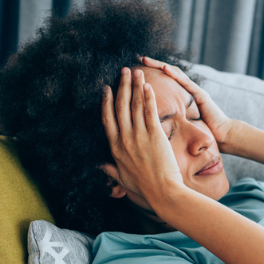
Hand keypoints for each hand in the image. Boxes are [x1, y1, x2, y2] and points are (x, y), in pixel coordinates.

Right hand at [101, 67, 185, 210]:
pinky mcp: (154, 135)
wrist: (163, 193)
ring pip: (135, 105)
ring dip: (134, 85)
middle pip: (120, 106)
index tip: (106, 88)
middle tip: (123, 70)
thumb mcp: (123, 179)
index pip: (107, 118)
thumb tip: (100, 166)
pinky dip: (148, 97)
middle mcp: (124, 139)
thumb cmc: (145, 188)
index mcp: (115, 148)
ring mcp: (139, 136)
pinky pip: (150, 111)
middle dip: (121, 85)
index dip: (106, 101)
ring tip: (136, 71)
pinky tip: (147, 85)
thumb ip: (111, 170)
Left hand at [141, 57, 235, 147]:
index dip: (150, 75)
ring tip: (147, 59)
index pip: (164, 82)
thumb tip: (153, 124)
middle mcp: (188, 91)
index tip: (135, 71)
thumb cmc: (204, 133)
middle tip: (137, 58)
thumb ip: (172, 120)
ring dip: (160, 65)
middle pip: (168, 73)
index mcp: (181, 98)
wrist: (223, 136)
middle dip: (153, 65)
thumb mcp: (183, 125)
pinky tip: (166, 68)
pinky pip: (186, 82)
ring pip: (175, 73)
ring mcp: (195, 91)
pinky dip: (175, 75)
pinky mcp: (201, 95)